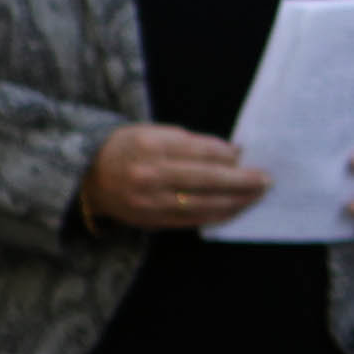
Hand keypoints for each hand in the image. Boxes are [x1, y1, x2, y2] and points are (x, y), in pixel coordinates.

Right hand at [81, 123, 269, 233]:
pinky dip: (217, 215)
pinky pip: (192, 220)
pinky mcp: (151, 221)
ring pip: (203, 204)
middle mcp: (149, 176)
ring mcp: (150, 202)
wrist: (86, 175)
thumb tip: (232, 153)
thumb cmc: (127, 148)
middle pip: (207, 180)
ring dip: (236, 201)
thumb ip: (192, 142)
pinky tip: (234, 209)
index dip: (228, 155)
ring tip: (257, 196)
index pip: (200, 152)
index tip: (248, 155)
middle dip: (242, 181)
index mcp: (151, 147)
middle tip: (266, 180)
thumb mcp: (154, 133)